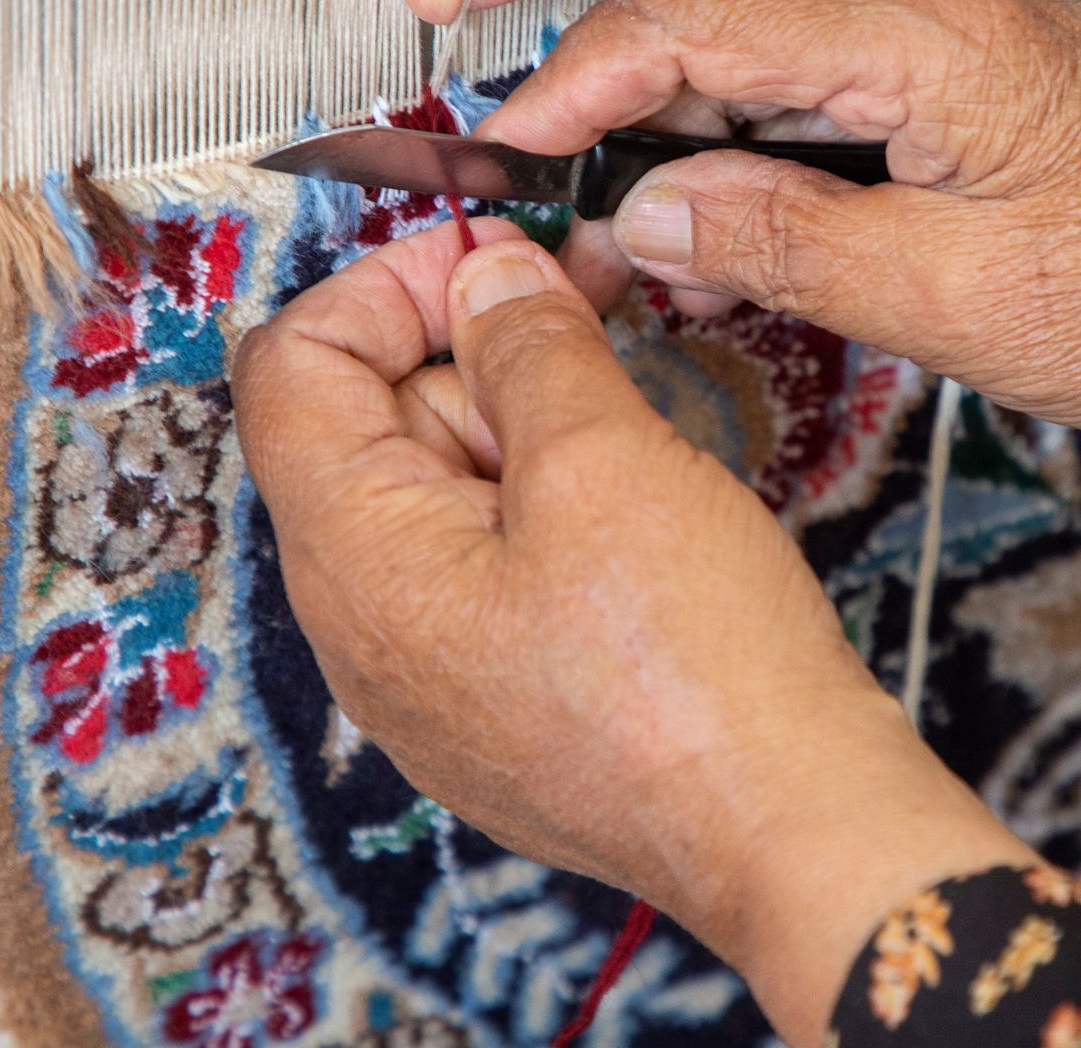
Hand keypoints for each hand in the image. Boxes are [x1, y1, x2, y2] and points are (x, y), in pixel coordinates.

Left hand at [232, 222, 1031, 1044]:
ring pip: (441, 493)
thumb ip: (525, 344)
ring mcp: (434, 675)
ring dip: (523, 416)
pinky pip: (489, 564)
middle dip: (471, 342)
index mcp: (356, 560)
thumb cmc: (693, 677)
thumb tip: (484, 277)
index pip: (296, 365)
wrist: (784, 828)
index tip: (489, 253)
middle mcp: (368, 628)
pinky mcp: (502, 699)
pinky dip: (545, 498)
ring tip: (628, 398)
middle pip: (370, 424)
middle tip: (583, 299)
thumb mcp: (604, 459)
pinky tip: (631, 489)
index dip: (390, 281)